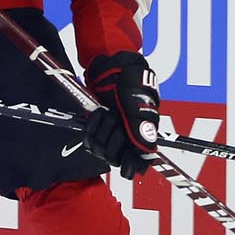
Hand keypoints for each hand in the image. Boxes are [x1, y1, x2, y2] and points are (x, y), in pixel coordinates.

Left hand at [84, 52, 159, 178]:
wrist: (112, 65)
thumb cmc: (131, 81)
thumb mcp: (138, 103)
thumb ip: (142, 128)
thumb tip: (146, 152)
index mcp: (143, 134)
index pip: (138, 162)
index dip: (132, 166)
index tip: (127, 169)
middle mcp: (127, 138)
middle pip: (115, 158)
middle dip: (113, 139)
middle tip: (117, 119)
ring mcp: (110, 133)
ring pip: (100, 150)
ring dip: (101, 129)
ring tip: (107, 112)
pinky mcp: (95, 127)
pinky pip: (88, 141)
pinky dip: (91, 127)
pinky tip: (97, 113)